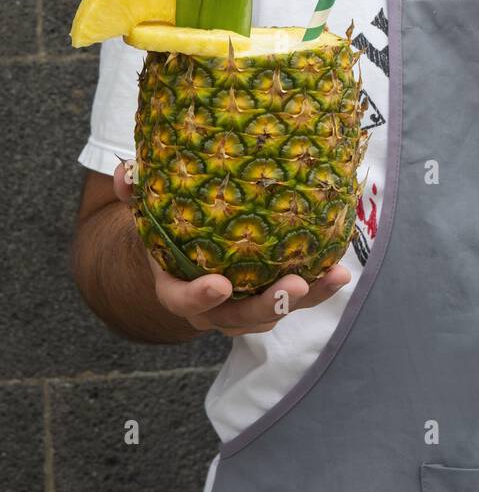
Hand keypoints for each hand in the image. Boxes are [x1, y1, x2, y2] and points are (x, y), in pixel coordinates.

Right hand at [114, 159, 351, 336]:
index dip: (199, 296)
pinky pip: (298, 298)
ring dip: (306, 298)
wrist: (186, 256)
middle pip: (238, 318)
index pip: (182, 301)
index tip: (219, 284)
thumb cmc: (169, 229)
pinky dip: (321, 287)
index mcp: (176, 287)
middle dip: (267, 306)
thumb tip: (124, 172)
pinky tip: (341, 269)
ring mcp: (245, 306)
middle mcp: (213, 306)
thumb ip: (135, 193)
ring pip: (274, 312)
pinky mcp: (273, 296)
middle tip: (292, 287)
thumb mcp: (148, 211)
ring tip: (332, 277)